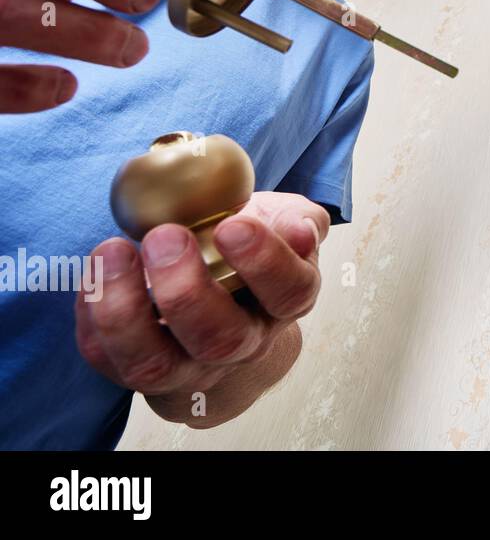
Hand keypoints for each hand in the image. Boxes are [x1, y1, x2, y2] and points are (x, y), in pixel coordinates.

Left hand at [75, 191, 328, 426]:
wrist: (223, 308)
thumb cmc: (248, 257)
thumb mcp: (282, 227)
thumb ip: (298, 219)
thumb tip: (298, 229)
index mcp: (282, 304)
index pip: (288, 293)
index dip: (264, 263)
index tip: (233, 225)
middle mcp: (240, 344)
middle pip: (220, 338)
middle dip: (186, 289)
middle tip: (165, 236)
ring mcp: (187, 366)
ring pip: (155, 365)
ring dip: (125, 311)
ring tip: (113, 252)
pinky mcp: (137, 371)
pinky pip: (107, 359)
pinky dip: (92, 318)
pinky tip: (94, 273)